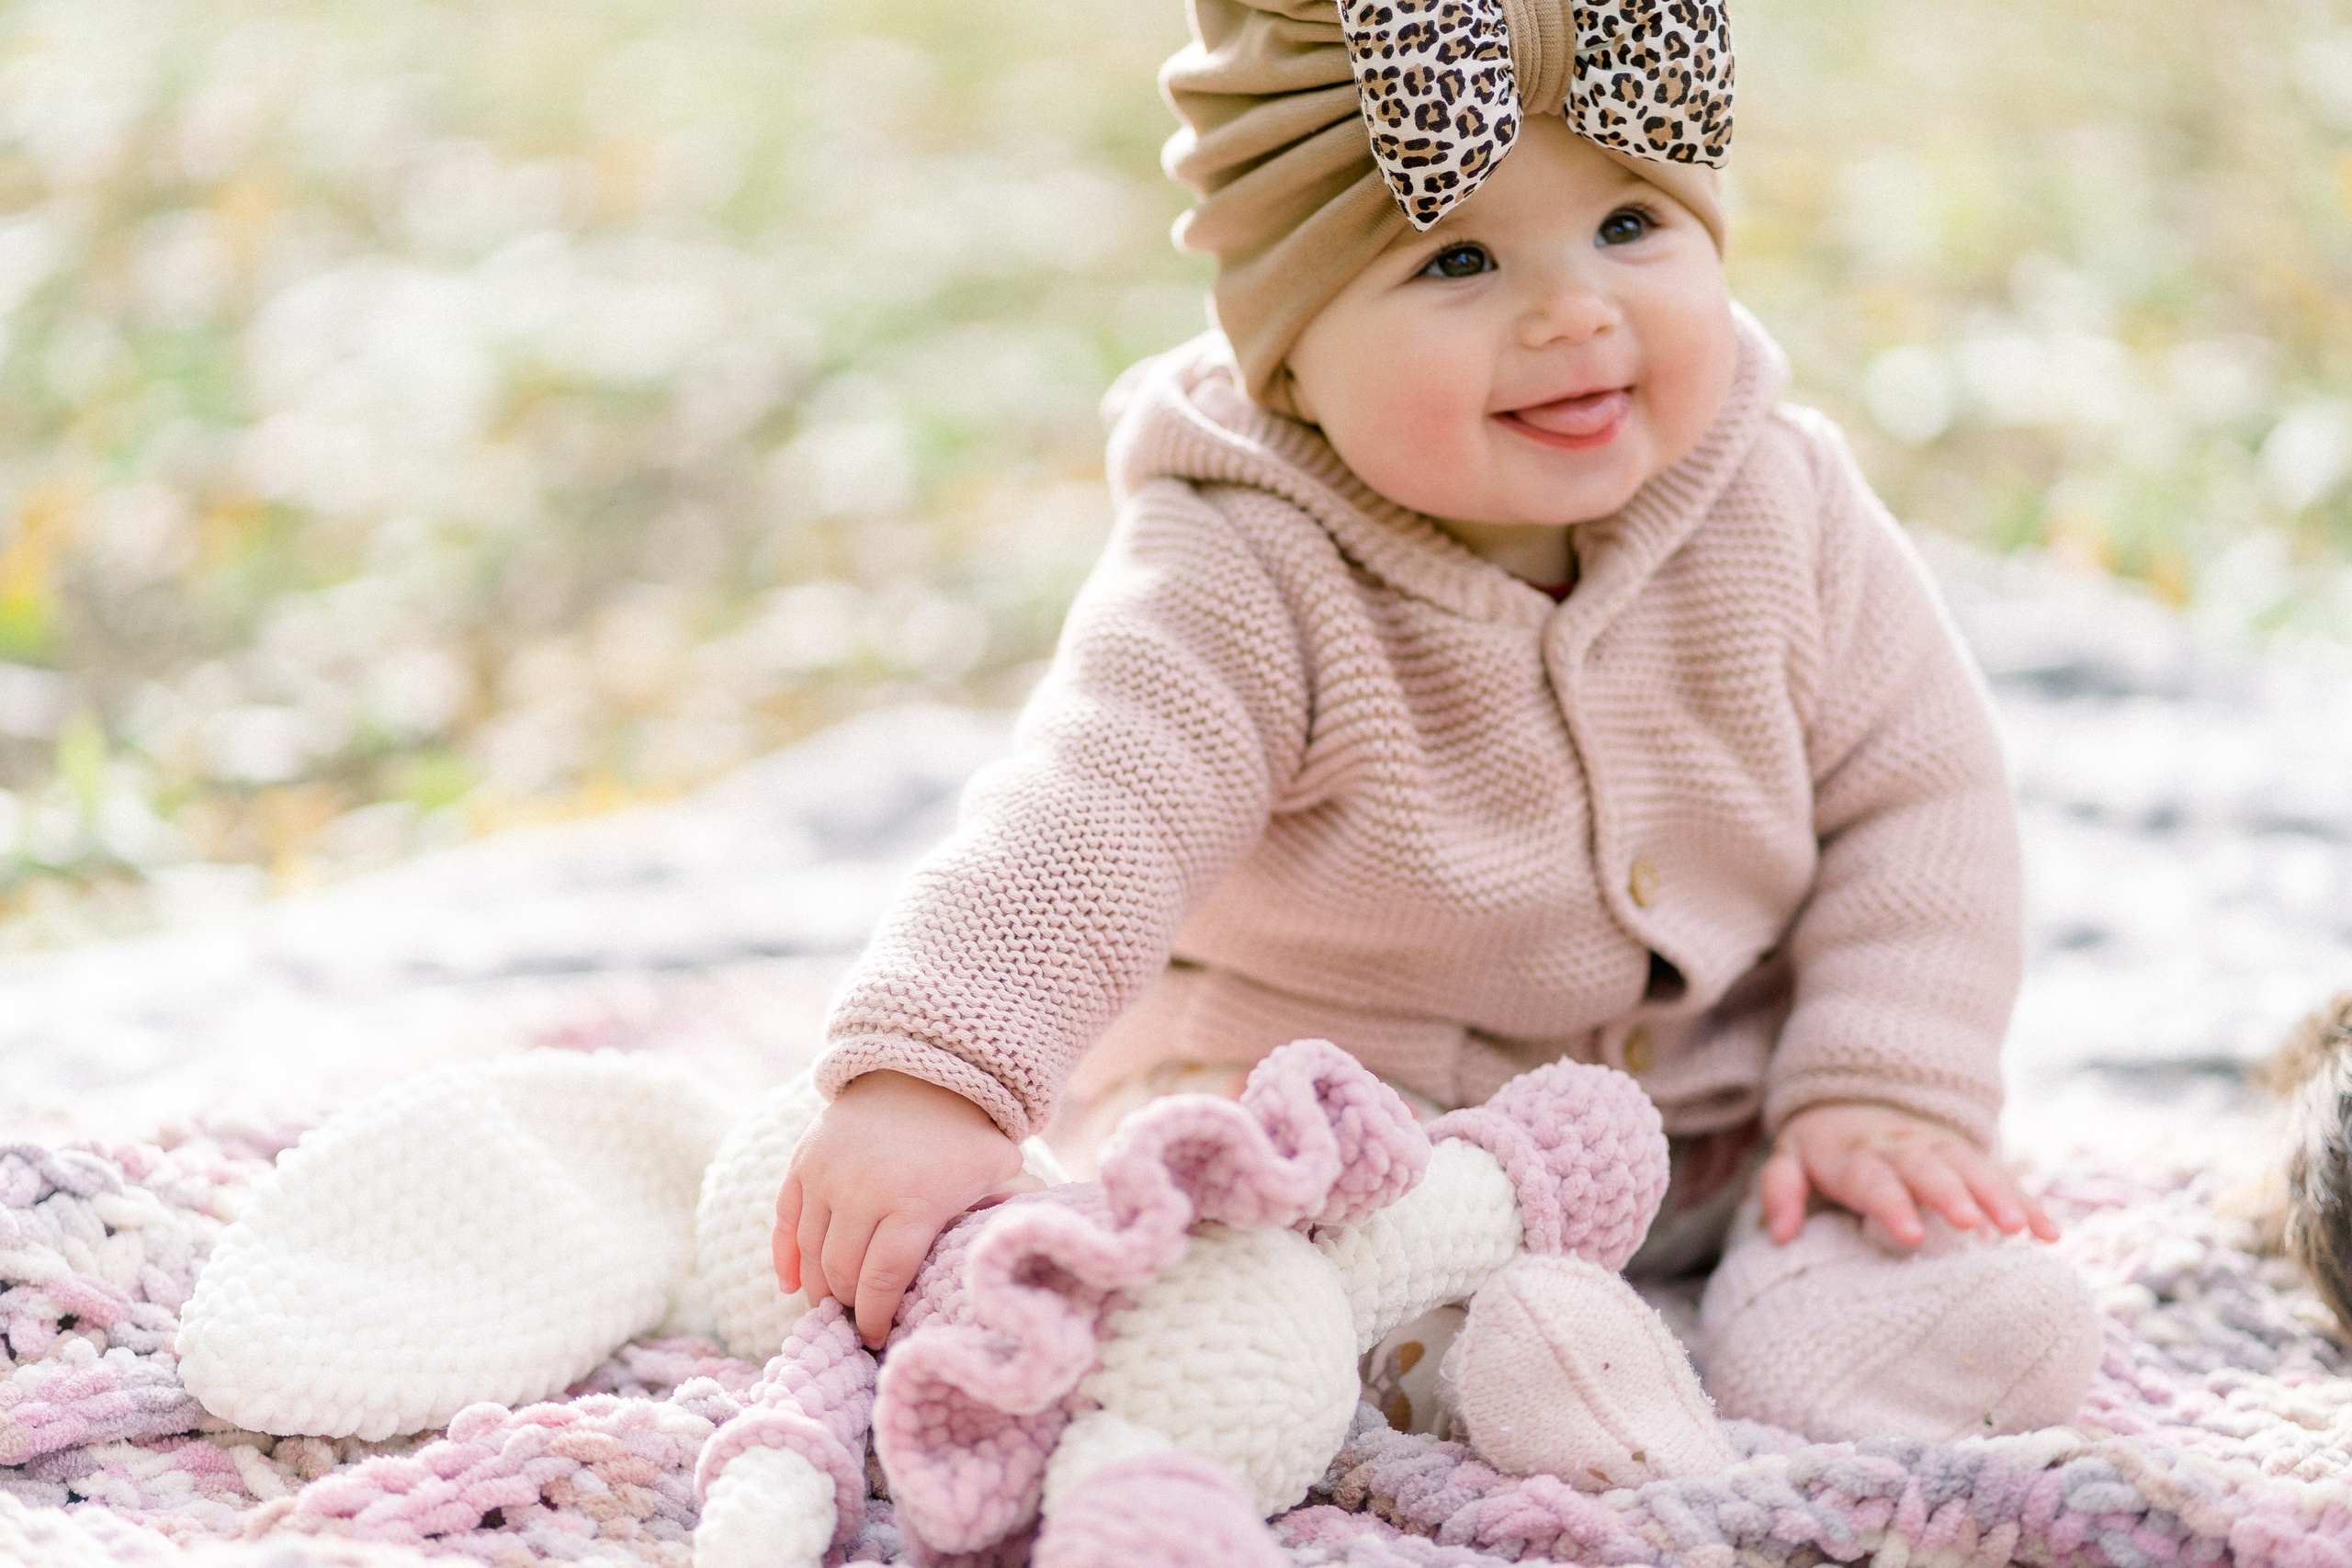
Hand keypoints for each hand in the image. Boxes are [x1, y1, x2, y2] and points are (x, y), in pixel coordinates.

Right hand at [773, 1070, 1042, 1347]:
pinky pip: (784, 1220)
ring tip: (834, 1306)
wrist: (921, 1072)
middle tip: (858, 1323)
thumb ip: (1008, 1213)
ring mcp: (828, 1174)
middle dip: (848, 1306)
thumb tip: (1022, 1257)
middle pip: (841, 1273)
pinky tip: (793, 1284)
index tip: (878, 1339)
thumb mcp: (999, 1171)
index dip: (875, 1318)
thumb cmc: (967, 1134)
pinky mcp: (804, 1161)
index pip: (882, 1281)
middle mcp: (862, 1190)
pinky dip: (785, 1257)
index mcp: (913, 1201)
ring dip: (819, 1287)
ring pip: (810, 1252)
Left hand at [1761, 1100, 2057, 1247]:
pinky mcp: (1968, 1157)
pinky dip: (2027, 1203)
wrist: (1855, 1097)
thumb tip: (1779, 1234)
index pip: (1874, 1179)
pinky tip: (2050, 1234)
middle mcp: (1903, 1148)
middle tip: (1974, 1224)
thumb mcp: (1789, 1158)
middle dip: (1953, 1195)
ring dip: (2000, 1197)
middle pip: (1930, 1170)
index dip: (1893, 1204)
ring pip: (1974, 1169)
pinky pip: (2002, 1178)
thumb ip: (1780, 1190)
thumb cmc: (1823, 1147)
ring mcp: (1941, 1149)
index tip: (1911, 1235)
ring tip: (2024, 1230)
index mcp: (1857, 1153)